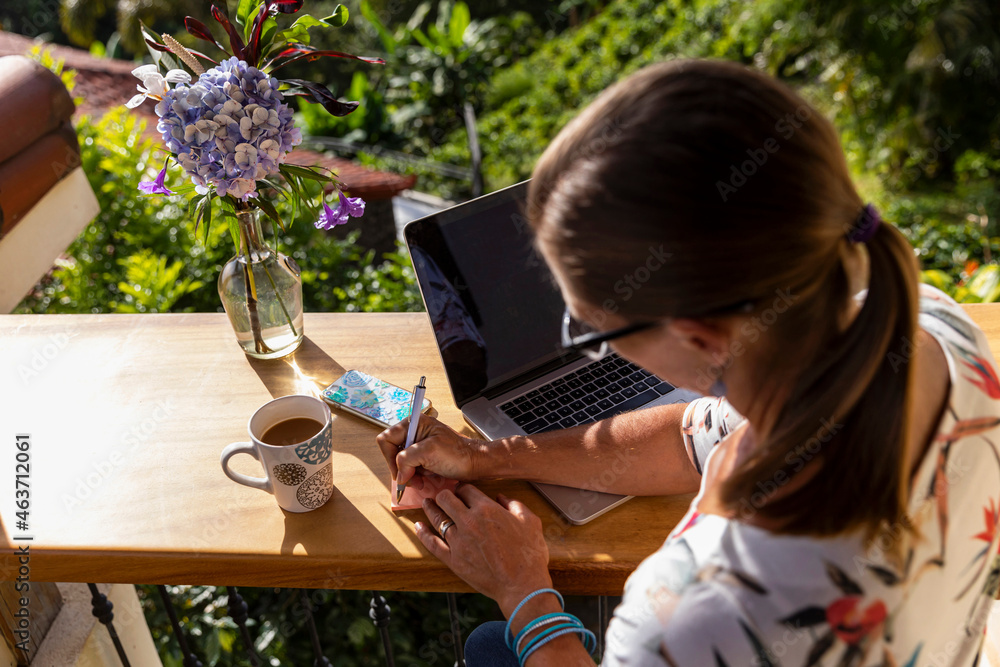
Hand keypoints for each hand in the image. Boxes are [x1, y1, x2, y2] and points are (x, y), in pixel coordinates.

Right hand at [375, 414, 487, 488]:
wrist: (475, 463)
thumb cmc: (457, 454)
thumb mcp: (429, 452)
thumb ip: (407, 459)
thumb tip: (398, 475)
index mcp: (414, 423)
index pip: (386, 439)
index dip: (390, 457)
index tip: (401, 471)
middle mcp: (414, 432)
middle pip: (392, 452)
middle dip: (401, 468)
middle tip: (412, 479)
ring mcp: (418, 444)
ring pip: (400, 462)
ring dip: (408, 474)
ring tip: (421, 480)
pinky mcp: (423, 455)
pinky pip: (409, 467)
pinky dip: (414, 475)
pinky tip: (425, 478)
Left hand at [415, 484, 551, 615]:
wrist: (522, 586)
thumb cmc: (529, 554)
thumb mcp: (530, 522)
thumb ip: (514, 505)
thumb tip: (501, 498)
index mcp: (487, 509)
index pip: (466, 489)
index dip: (463, 487)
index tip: (462, 490)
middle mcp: (469, 522)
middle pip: (447, 499)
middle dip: (444, 494)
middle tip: (444, 495)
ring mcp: (458, 541)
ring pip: (437, 518)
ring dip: (430, 508)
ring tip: (426, 503)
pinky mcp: (453, 560)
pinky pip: (432, 543)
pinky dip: (423, 533)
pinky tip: (418, 526)